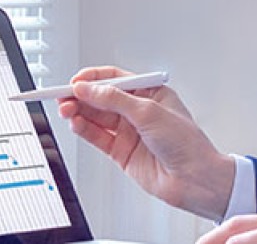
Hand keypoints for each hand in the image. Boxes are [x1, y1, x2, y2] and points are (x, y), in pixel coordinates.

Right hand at [58, 65, 234, 220]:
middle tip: (63, 95)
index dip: (94, 78)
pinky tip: (75, 122)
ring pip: (97, 117)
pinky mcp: (122, 152)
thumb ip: (115, 100)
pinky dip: (84, 129)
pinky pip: (98, 137)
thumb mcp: (149, 112)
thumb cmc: (186, 142)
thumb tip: (90, 89)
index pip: (116, 79)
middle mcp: (138, 110)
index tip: (75, 80)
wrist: (193, 179)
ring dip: (80, 111)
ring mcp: (129, 131)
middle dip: (82, 95)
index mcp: (151, 92)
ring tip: (65, 109)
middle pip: (102, 98)